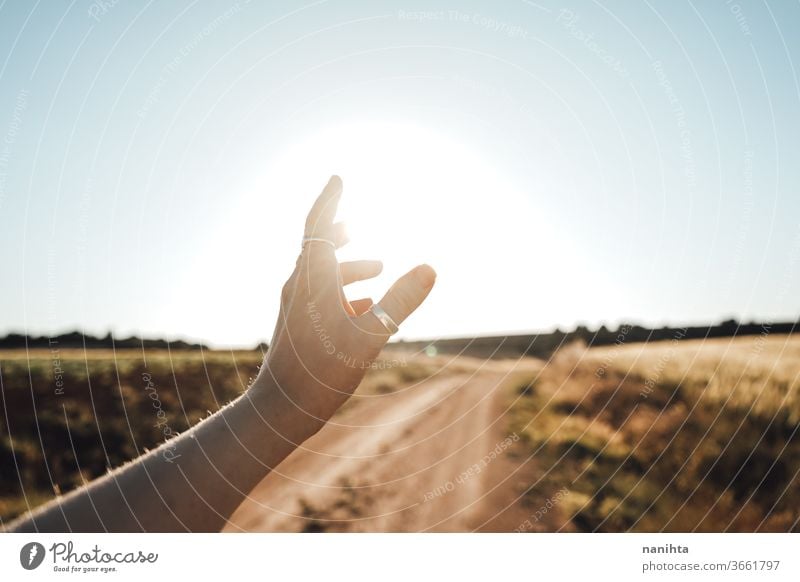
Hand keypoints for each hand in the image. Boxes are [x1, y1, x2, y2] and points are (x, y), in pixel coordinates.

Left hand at [256, 175, 435, 430]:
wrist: (280, 410)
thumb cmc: (321, 373)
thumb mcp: (369, 336)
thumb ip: (401, 301)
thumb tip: (430, 267)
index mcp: (312, 279)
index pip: (318, 225)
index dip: (329, 198)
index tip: (338, 177)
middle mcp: (299, 287)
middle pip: (317, 246)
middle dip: (339, 232)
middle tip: (353, 221)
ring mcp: (296, 307)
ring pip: (323, 274)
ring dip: (350, 267)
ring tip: (378, 269)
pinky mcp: (297, 326)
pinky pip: (321, 297)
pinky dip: (344, 293)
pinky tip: (364, 308)